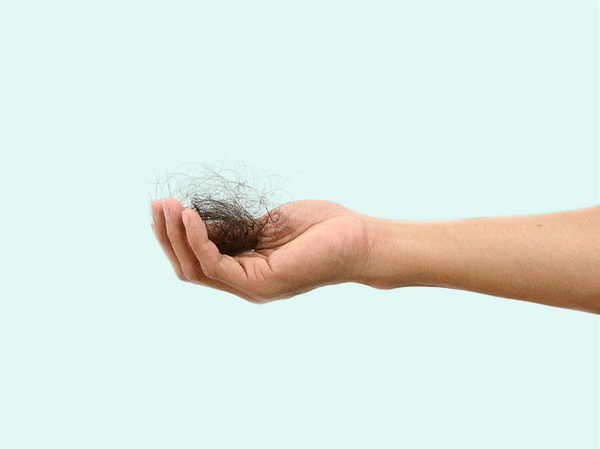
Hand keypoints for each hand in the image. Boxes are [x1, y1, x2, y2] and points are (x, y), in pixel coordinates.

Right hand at [150, 198, 370, 302]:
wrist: (358, 239)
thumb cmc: (319, 229)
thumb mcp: (266, 226)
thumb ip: (234, 230)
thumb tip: (198, 222)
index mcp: (244, 269)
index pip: (197, 259)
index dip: (175, 236)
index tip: (164, 207)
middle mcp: (243, 283)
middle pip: (189, 267)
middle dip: (167, 237)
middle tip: (156, 205)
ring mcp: (251, 287)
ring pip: (197, 268)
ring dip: (176, 237)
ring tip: (167, 207)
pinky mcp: (261, 284)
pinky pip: (217, 265)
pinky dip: (199, 241)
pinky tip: (191, 217)